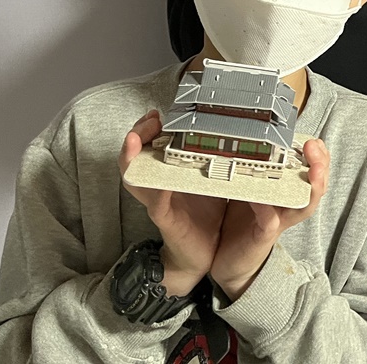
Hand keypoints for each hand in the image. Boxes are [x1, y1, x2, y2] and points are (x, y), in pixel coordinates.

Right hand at [119, 112, 225, 295]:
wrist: (204, 252)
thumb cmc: (207, 212)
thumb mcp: (213, 179)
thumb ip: (218, 158)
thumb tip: (235, 130)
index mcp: (169, 172)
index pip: (149, 144)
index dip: (148, 127)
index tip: (157, 113)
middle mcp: (158, 184)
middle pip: (134, 156)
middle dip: (137, 134)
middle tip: (149, 121)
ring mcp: (158, 202)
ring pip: (135, 178)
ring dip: (131, 158)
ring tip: (134, 140)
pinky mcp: (166, 220)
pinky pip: (156, 204)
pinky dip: (156, 192)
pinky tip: (161, 182)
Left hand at [209, 139, 330, 299]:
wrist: (229, 261)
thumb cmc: (240, 221)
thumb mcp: (249, 188)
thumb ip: (253, 168)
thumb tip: (247, 133)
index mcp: (286, 191)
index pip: (312, 168)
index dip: (318, 153)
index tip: (313, 138)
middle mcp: (288, 205)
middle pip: (317, 184)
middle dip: (321, 164)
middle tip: (314, 146)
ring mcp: (278, 221)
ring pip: (305, 204)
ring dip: (311, 186)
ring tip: (311, 170)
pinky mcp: (262, 236)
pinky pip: (269, 222)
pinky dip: (267, 209)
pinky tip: (261, 199)